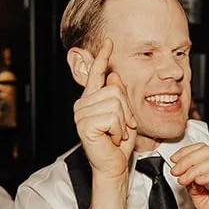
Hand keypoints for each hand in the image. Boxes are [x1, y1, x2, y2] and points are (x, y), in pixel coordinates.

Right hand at [73, 39, 136, 179]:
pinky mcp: (85, 125)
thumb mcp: (124, 116)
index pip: (97, 74)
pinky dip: (118, 130)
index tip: (109, 42)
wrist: (113, 166)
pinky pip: (112, 117)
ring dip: (122, 122)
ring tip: (115, 134)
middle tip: (122, 128)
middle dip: (126, 110)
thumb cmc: (118, 144)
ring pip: (115, 103)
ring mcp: (82, 114)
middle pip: (115, 90)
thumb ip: (119, 96)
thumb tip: (113, 76)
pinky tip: (111, 138)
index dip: (102, 57)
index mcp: (91, 100)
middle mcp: (83, 104)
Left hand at [167, 143, 208, 208]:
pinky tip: (200, 181)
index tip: (174, 161)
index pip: (203, 151)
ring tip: (185, 179)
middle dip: (187, 160)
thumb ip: (193, 187)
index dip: (186, 153)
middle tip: (177, 171)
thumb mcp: (202, 202)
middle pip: (207, 152)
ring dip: (195, 168)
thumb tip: (184, 175)